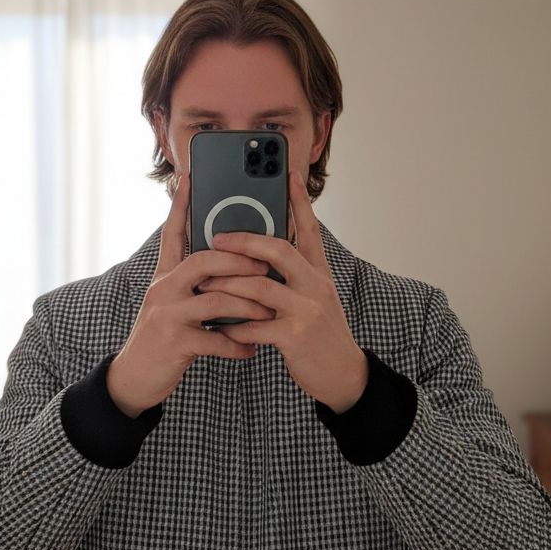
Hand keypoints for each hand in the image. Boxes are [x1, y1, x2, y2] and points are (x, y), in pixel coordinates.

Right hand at [106, 173, 276, 416]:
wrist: (134, 378)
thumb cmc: (163, 338)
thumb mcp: (173, 303)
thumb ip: (195, 284)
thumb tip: (229, 264)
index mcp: (166, 276)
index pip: (174, 233)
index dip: (182, 205)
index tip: (191, 177)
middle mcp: (164, 289)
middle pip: (203, 261)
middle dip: (239, 261)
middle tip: (265, 265)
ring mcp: (167, 315)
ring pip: (215, 299)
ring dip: (248, 305)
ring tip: (268, 313)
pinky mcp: (174, 343)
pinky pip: (215, 339)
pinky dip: (238, 344)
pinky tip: (252, 348)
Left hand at [195, 170, 368, 412]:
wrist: (344, 375)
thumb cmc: (321, 334)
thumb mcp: (316, 297)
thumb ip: (294, 276)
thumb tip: (261, 257)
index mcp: (318, 273)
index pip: (309, 229)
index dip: (298, 201)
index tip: (288, 174)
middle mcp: (315, 285)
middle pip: (279, 250)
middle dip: (244, 241)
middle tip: (216, 239)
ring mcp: (307, 310)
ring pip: (260, 287)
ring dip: (228, 285)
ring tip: (205, 285)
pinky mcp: (296, 336)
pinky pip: (256, 326)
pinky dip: (235, 326)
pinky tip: (222, 328)